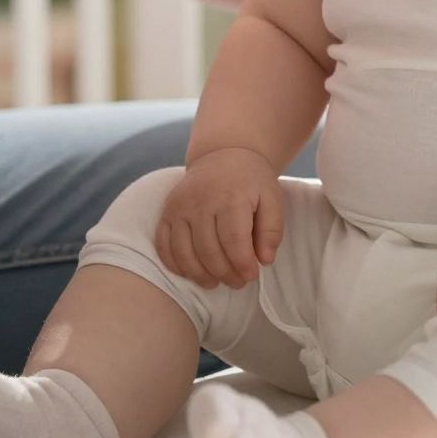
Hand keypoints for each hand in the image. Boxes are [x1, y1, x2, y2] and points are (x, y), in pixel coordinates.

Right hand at [154, 146, 284, 288]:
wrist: (223, 154)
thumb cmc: (251, 181)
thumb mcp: (272, 198)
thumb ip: (272, 230)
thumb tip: (264, 260)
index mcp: (230, 197)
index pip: (233, 241)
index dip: (242, 264)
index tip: (251, 275)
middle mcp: (201, 202)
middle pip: (208, 251)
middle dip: (225, 274)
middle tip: (238, 282)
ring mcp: (180, 207)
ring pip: (185, 253)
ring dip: (201, 275)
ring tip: (216, 282)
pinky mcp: (167, 212)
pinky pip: (164, 245)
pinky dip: (175, 264)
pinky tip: (192, 272)